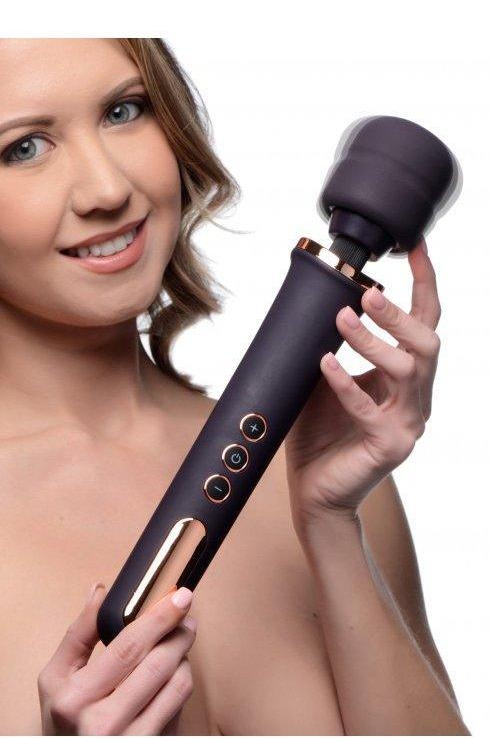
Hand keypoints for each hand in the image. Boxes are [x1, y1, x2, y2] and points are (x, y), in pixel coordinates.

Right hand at [38, 584, 196, 734]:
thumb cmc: (64, 720)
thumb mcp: (55, 678)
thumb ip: (78, 633)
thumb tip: (99, 591)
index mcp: (75, 697)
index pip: (128, 648)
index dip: (158, 619)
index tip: (178, 597)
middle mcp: (103, 724)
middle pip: (158, 665)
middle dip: (179, 634)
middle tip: (186, 617)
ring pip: (177, 685)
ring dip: (183, 657)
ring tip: (178, 644)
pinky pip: (180, 706)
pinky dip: (181, 682)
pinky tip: (173, 672)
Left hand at [285, 238, 440, 527]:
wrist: (315, 491)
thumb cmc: (320, 433)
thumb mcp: (322, 378)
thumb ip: (325, 344)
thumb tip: (310, 300)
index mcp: (404, 376)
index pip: (424, 322)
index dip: (424, 283)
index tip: (414, 245)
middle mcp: (415, 396)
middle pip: (427, 342)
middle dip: (400, 313)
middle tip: (368, 291)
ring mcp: (408, 423)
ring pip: (408, 369)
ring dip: (375, 340)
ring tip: (344, 317)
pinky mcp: (390, 446)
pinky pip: (371, 409)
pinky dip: (346, 384)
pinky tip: (325, 363)